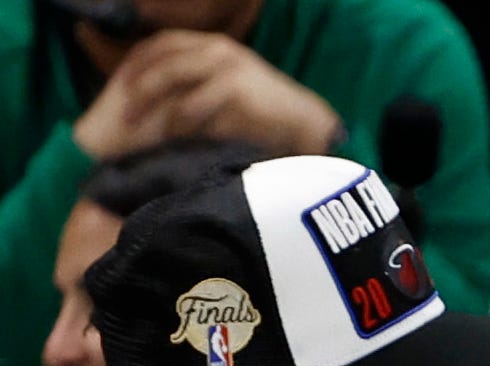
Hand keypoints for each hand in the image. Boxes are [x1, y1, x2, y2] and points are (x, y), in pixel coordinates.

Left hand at [72, 32, 340, 158]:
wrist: (307, 124)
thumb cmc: (265, 113)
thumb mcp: (228, 89)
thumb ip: (199, 86)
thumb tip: (155, 103)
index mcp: (214, 46)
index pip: (163, 44)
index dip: (137, 62)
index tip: (120, 85)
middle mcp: (219, 50)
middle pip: (163, 58)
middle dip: (138, 83)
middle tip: (122, 111)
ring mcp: (229, 67)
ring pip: (174, 77)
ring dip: (152, 101)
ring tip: (138, 124)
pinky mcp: (237, 89)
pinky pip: (196, 104)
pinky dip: (180, 120)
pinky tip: (173, 135)